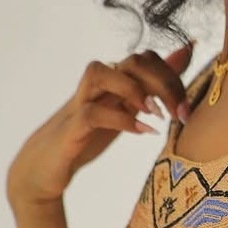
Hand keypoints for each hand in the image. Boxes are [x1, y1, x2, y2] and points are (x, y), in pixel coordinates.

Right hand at [5, 42, 195, 209]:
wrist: (41, 170)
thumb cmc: (84, 138)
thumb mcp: (123, 112)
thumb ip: (148, 87)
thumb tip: (181, 57)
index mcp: (110, 84)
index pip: (145, 58)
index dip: (172, 76)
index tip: (186, 107)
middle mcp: (95, 89)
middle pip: (131, 61)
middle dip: (163, 83)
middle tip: (179, 113)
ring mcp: (78, 105)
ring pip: (99, 72)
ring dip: (134, 90)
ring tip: (155, 114)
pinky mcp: (69, 130)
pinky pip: (91, 114)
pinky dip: (121, 120)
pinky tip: (143, 132)